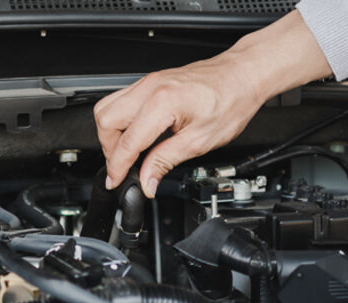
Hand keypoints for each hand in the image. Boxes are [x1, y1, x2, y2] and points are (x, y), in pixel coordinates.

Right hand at [94, 10, 331, 196]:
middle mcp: (150, 87)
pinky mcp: (151, 81)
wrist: (243, 75)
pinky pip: (121, 100)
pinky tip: (136, 135)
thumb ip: (166, 161)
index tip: (115, 181)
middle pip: (105, 119)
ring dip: (112, 134)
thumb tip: (147, 181)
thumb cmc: (231, 101)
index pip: (127, 142)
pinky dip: (121, 120)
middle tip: (122, 168)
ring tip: (128, 154)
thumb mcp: (200, 141)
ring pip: (107, 107)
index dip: (118, 167)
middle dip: (109, 149)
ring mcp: (148, 81)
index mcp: (162, 102)